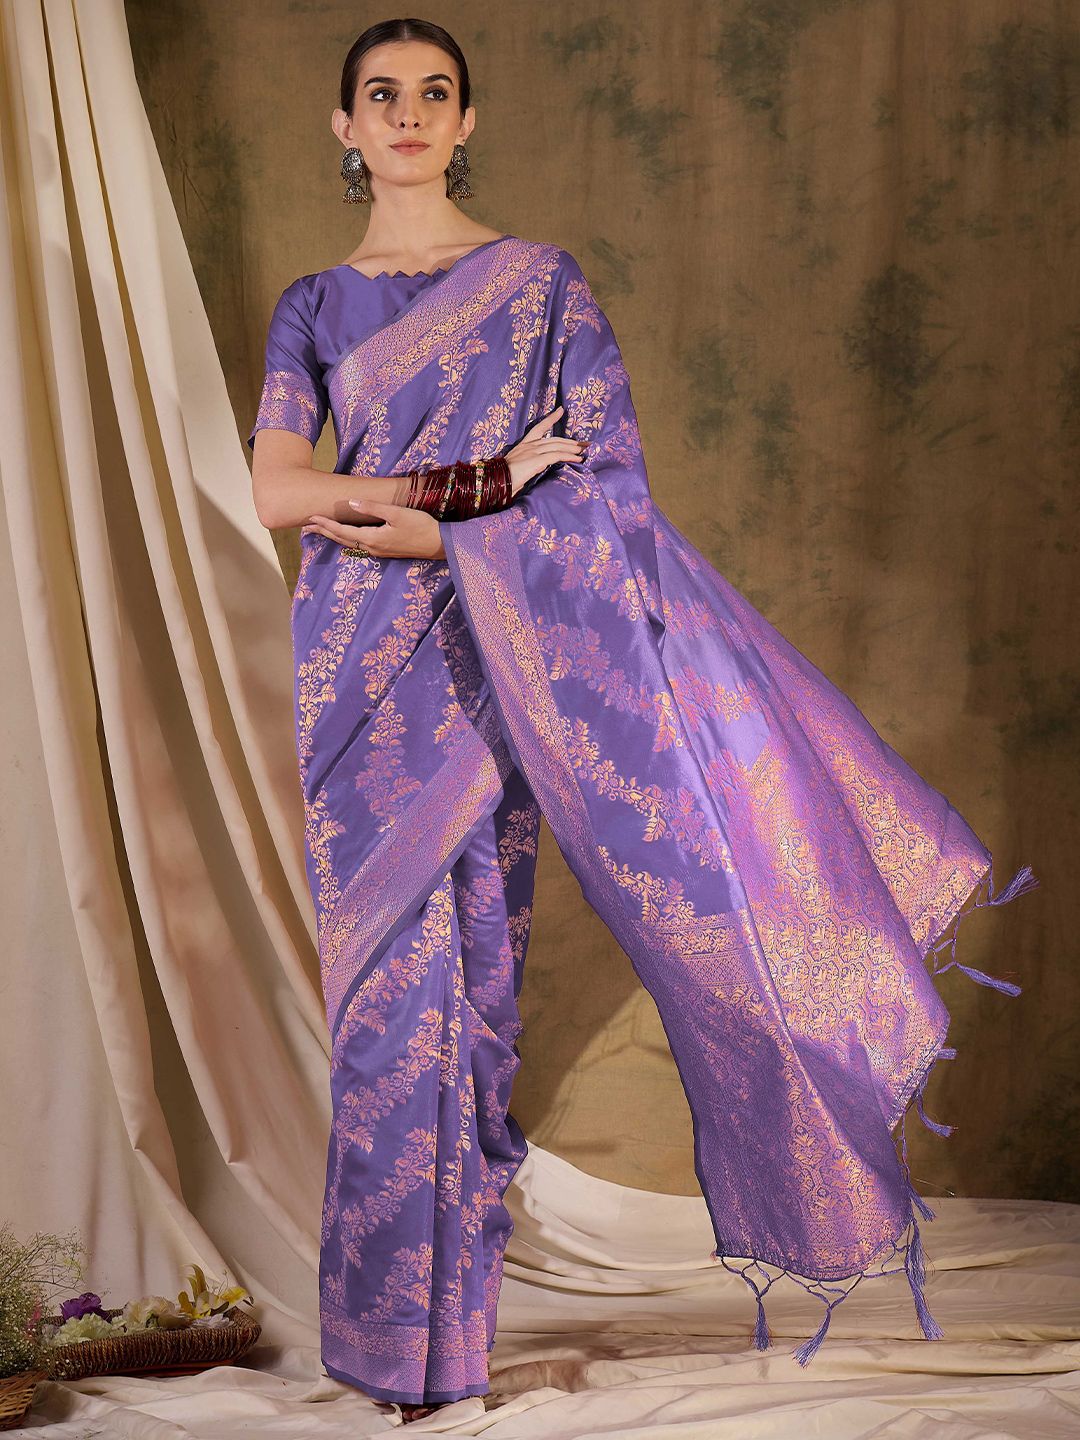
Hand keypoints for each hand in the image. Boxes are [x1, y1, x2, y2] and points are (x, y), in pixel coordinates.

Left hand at [300, 498, 444, 558]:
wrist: (439, 545)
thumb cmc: (421, 526)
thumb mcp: (397, 514)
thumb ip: (373, 508)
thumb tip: (351, 503)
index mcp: (372, 539)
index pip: (342, 531)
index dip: (325, 524)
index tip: (310, 518)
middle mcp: (372, 548)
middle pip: (342, 540)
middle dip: (324, 532)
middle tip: (305, 526)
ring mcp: (378, 551)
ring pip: (349, 543)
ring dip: (333, 536)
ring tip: (320, 530)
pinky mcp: (385, 550)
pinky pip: (359, 544)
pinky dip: (346, 538)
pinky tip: (345, 535)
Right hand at [504, 405, 586, 493]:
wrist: (494, 482)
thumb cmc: (503, 479)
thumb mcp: (517, 468)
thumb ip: (528, 464)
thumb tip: (538, 468)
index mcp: (523, 445)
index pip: (539, 428)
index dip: (551, 419)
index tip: (561, 410)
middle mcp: (529, 445)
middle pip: (554, 439)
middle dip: (571, 441)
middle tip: (585, 443)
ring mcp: (532, 451)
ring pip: (557, 446)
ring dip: (573, 449)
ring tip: (585, 451)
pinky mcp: (537, 460)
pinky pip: (556, 456)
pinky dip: (569, 456)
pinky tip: (578, 459)